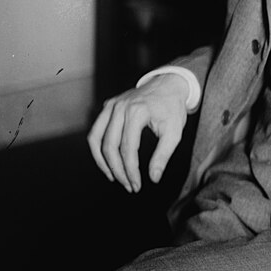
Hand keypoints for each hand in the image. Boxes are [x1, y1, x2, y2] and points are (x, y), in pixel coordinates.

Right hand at [87, 74, 188, 192]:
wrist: (168, 84)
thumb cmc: (172, 108)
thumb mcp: (174, 131)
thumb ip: (163, 155)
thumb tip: (154, 179)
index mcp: (137, 112)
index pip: (128, 148)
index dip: (131, 171)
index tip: (137, 186)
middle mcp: (120, 107)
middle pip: (110, 146)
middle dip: (118, 170)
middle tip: (128, 186)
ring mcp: (111, 105)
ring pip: (95, 139)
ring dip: (102, 162)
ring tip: (114, 177)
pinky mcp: (108, 106)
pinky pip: (96, 130)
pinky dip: (98, 148)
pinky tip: (108, 162)